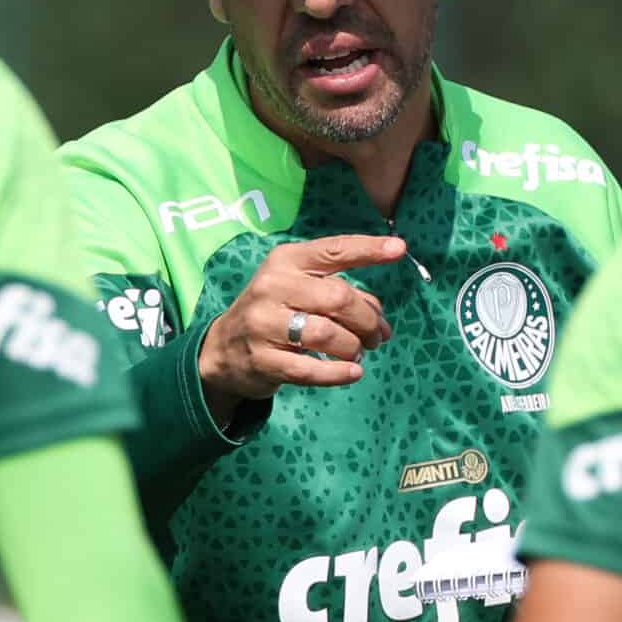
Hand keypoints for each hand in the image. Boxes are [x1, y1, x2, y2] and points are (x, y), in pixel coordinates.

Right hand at [198, 234, 404, 424]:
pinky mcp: (263, 360)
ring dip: (353, 347)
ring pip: (328, 334)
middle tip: (377, 336)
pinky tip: (353, 372)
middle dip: (367, 320)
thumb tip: (381, 319)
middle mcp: (273, 287)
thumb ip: (340, 293)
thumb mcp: (299, 289)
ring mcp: (264, 324)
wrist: (222, 350)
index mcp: (286, 261)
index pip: (333, 249)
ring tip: (358, 353)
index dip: (368, 249)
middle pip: (338, 298)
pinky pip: (310, 369)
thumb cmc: (274, 312)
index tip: (398, 248)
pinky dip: (339, 373)